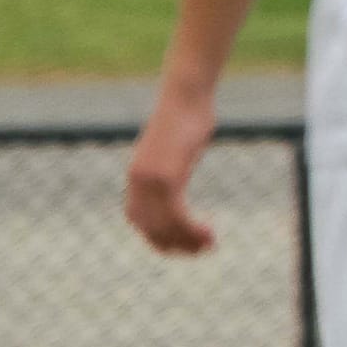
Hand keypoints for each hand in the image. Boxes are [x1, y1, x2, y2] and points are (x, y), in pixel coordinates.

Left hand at [125, 86, 217, 254]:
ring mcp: (150, 181)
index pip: (138, 219)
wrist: (186, 96)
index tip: (179, 245)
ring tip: (210, 245)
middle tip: (201, 250)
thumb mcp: (175, 146)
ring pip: (165, 225)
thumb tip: (183, 162)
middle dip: (175, 244)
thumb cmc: (187, 115)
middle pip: (151, 227)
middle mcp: (138, 182)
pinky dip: (192, 228)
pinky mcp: (167, 178)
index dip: (156, 237)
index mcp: (136, 176)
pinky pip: (177, 214)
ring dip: (187, 240)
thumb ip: (174, 163)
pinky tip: (209, 231)